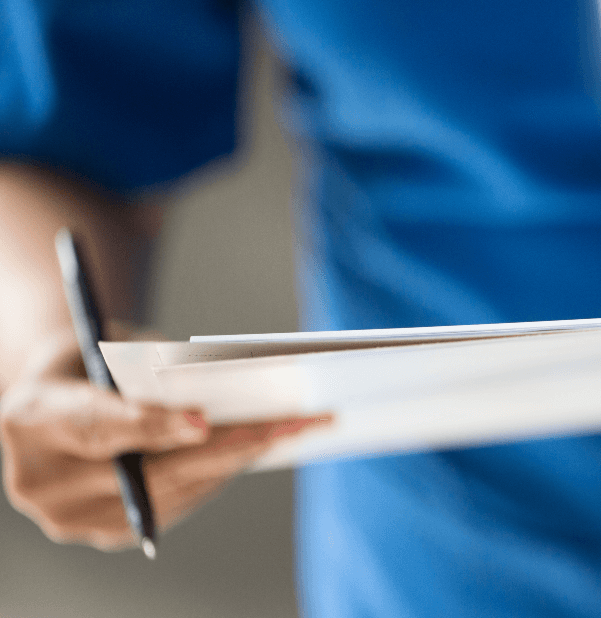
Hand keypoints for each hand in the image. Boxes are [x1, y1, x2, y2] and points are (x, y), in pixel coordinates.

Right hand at [0, 330, 326, 550]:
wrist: (48, 407)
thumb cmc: (82, 363)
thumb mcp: (102, 344)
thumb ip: (146, 364)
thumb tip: (216, 383)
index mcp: (30, 421)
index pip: (96, 426)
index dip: (151, 426)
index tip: (202, 422)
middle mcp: (43, 482)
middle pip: (150, 469)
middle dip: (227, 445)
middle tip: (289, 423)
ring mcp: (73, 516)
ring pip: (173, 490)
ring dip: (239, 461)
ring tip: (296, 430)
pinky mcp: (107, 532)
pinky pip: (175, 504)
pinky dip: (220, 474)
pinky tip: (263, 448)